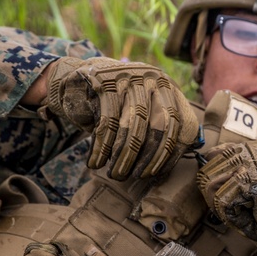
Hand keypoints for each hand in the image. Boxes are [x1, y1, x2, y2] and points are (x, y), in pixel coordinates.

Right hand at [44, 56, 198, 179]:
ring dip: (123, 155)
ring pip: (133, 125)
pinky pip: (108, 121)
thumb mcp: (141, 115)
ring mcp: (129, 78)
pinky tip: (95, 162)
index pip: (178, 123)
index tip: (154, 173)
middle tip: (134, 177)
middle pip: (158, 124)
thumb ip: (158, 134)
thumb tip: (164, 170)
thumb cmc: (115, 107)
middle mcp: (152, 79)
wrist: (79, 81)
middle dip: (146, 156)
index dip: (168, 152)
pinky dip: (102, 146)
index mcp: (167, 88)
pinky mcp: (105, 82)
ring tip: (115, 174)